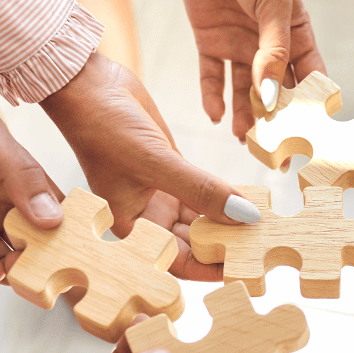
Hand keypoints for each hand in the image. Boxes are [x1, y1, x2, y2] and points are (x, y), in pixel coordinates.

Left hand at [0, 105, 62, 289]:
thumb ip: (23, 174)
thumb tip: (53, 218)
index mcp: (22, 186)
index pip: (55, 217)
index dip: (65, 238)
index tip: (66, 254)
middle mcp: (2, 210)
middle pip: (29, 248)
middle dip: (33, 264)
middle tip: (28, 268)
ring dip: (3, 274)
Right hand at [40, 52, 260, 282]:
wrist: (89, 84)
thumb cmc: (104, 127)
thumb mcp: (156, 162)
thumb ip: (201, 191)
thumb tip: (245, 217)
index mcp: (133, 226)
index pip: (176, 260)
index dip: (209, 267)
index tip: (244, 268)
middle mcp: (149, 215)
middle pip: (195, 242)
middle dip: (226, 245)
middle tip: (263, 247)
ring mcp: (164, 193)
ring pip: (205, 217)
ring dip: (231, 221)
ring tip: (264, 227)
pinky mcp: (176, 170)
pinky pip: (208, 192)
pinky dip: (228, 195)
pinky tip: (252, 200)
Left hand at [169, 0, 325, 136]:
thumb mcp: (273, 2)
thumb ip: (273, 50)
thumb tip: (271, 96)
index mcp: (295, 37)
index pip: (309, 80)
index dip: (312, 109)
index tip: (313, 138)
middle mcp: (269, 48)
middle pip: (276, 95)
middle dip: (277, 125)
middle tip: (278, 155)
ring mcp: (239, 47)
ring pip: (244, 92)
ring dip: (244, 117)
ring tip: (244, 141)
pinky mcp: (210, 41)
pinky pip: (212, 76)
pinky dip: (212, 96)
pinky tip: (214, 116)